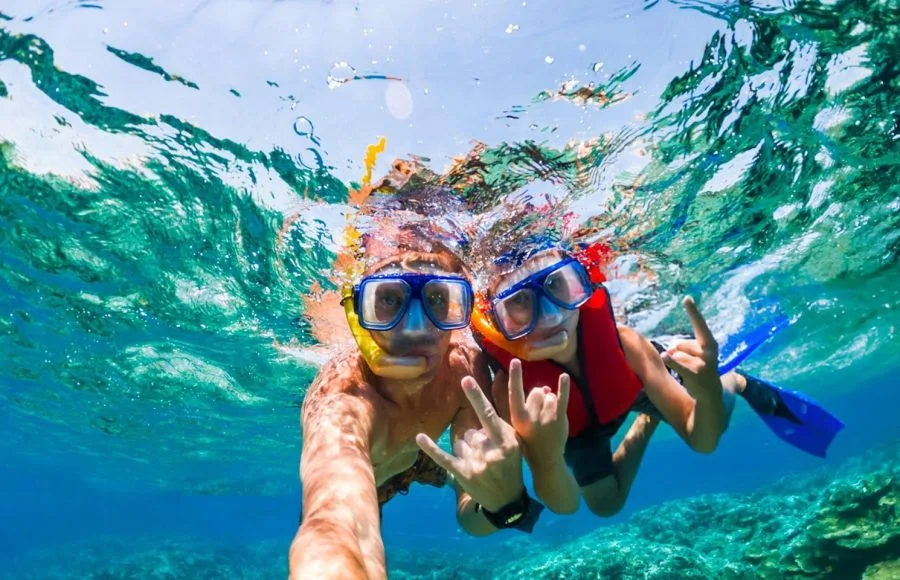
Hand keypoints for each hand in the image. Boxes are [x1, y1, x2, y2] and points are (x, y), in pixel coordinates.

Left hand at [415, 377, 523, 512]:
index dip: (476, 397)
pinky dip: (431, 448)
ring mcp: (476, 464)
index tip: (465, 380)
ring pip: (459, 443)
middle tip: (488, 455)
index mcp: (504, 440)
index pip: (488, 413)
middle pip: (470, 431)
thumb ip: (499, 423)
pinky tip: (420, 437)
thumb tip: (481, 403)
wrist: (507, 499)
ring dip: (466, 451)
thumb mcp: (513, 443)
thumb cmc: (511, 465)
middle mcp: (490, 451)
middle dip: (476, 440)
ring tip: (480, 465)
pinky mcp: (463, 474)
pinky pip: (443, 457)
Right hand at [507, 359, 569, 469]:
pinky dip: (564, 386)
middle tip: (539, 412)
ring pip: (549, 395)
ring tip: (548, 417)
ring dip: (550, 401)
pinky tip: (564, 376)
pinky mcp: (560, 419)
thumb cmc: (529, 439)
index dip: (515, 377)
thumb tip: (543, 388)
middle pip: (536, 391)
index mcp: (517, 418)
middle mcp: (531, 417)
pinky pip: (562, 398)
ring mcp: (547, 418)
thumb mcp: (519, 424)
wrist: (545, 460)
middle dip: (539, 396)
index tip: (515, 361)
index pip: (514, 393)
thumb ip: (527, 404)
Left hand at [660, 296, 722, 401]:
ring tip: (690, 372)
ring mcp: (703, 363)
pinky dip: (671, 361)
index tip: (686, 298)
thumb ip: (682, 346)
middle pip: (679, 344)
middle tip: (689, 364)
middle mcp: (709, 351)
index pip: (700, 325)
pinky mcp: (695, 374)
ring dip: (676, 362)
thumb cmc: (700, 369)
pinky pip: (677, 363)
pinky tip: (666, 358)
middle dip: (678, 352)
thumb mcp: (695, 354)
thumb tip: (670, 349)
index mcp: (710, 343)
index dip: (693, 312)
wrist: (711, 394)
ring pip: (676, 354)